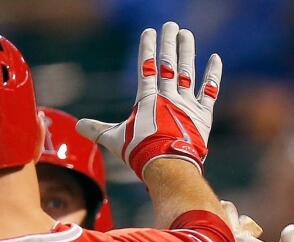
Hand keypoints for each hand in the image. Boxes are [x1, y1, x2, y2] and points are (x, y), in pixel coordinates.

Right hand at [77, 22, 221, 180]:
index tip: (149, 32)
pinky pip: (209, 91)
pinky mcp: (202, 115)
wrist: (167, 165)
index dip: (147, 49)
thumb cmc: (139, 152)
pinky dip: (213, 75)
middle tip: (170, 25)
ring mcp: (186, 104)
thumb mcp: (114, 140)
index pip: (147, 67)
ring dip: (187, 52)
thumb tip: (78, 126)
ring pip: (187, 72)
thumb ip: (97, 130)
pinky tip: (215, 59)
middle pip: (168, 63)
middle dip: (168, 43)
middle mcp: (168, 96)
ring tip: (186, 34)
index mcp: (148, 99)